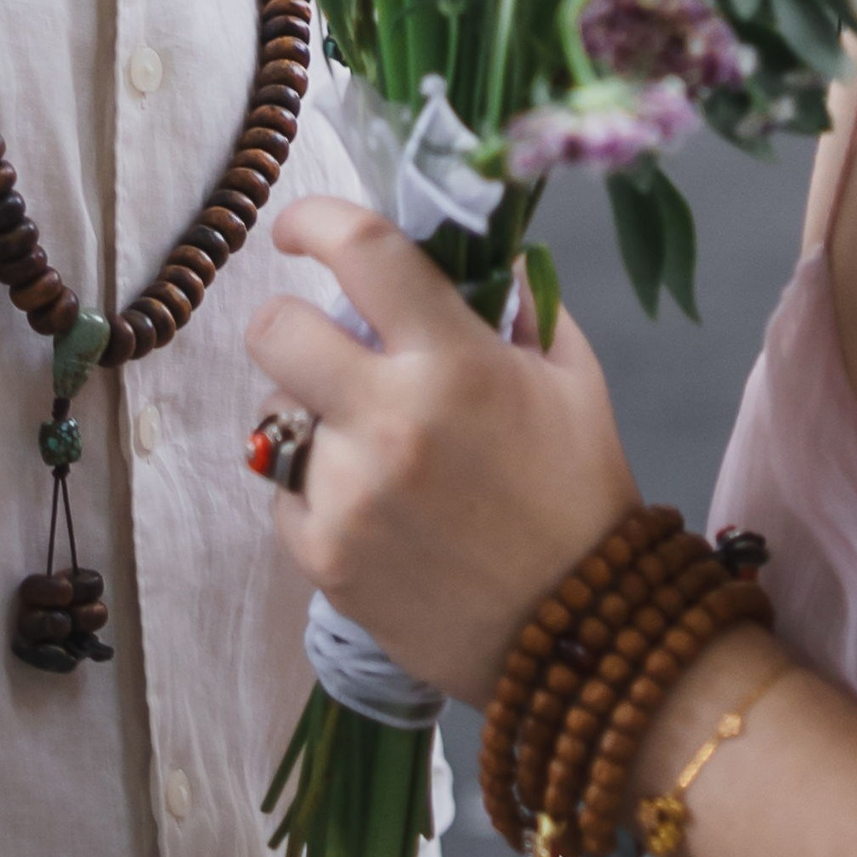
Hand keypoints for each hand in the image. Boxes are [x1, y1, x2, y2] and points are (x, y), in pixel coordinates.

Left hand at [248, 199, 641, 705]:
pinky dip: (315, 492)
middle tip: (321, 343)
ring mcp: (349, 494)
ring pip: (275, 418)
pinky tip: (371, 509)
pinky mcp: (324, 559)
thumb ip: (516, 301)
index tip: (299, 228)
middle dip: (289, 324)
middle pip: (276, 331)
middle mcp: (390, 419)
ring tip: (366, 445)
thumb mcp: (571, 375)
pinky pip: (284, 495)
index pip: (362, 251)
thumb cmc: (580, 493)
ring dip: (310, 417)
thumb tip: (471, 250)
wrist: (580, 636)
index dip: (316, 220)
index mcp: (455, 360)